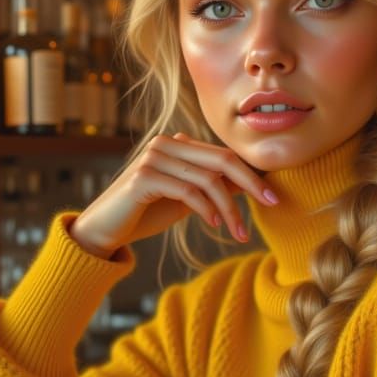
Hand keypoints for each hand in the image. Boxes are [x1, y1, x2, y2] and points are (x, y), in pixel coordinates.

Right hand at [70, 133, 278, 257]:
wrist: (103, 230)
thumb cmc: (145, 214)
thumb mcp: (186, 199)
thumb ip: (212, 187)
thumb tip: (249, 184)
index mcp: (176, 144)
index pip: (223, 154)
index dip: (250, 173)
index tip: (272, 196)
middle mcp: (165, 144)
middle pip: (221, 159)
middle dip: (251, 183)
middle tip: (272, 203)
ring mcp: (153, 157)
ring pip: (208, 179)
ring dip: (230, 208)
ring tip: (239, 232)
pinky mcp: (144, 177)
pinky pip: (188, 191)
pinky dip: (206, 209)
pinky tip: (214, 224)